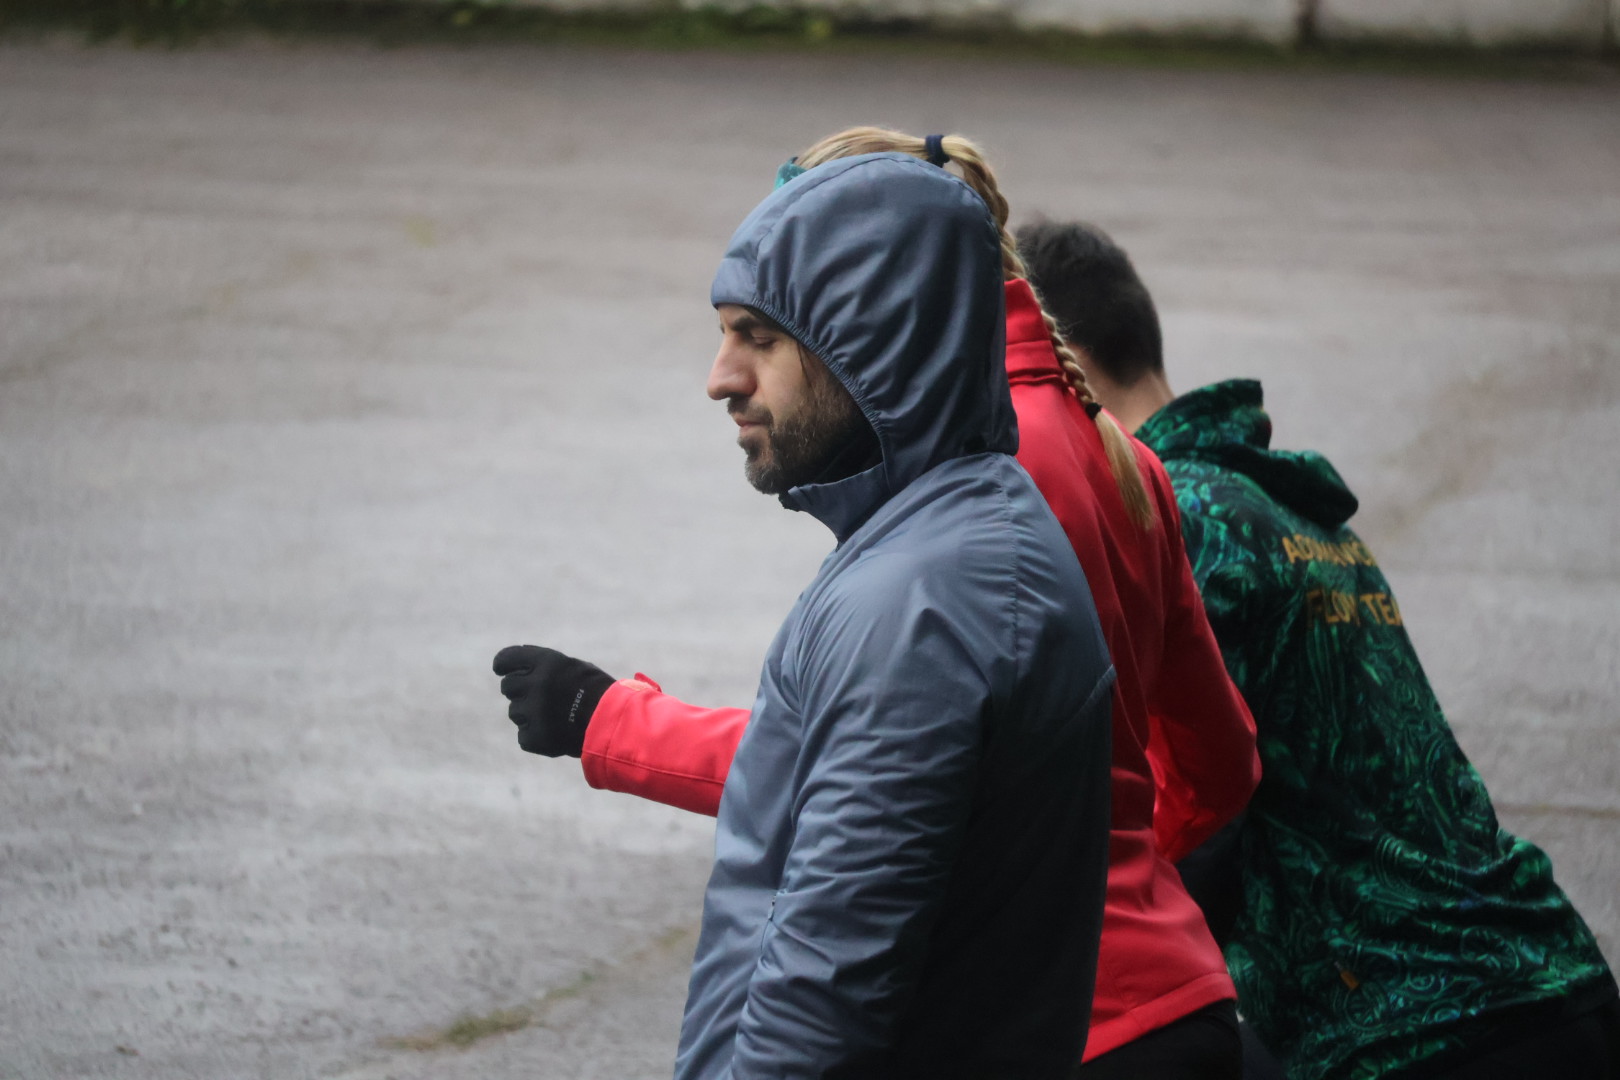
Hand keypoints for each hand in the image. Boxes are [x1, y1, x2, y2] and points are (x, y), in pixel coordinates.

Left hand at [491, 645, 613, 757]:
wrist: (616, 725)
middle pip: (508, 686)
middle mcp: (536, 684)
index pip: (506, 659)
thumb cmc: (598, 693)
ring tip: (557, 716)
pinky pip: (524, 736)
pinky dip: (537, 736)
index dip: (503, 665)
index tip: (502, 670)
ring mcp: (533, 712)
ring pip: (515, 712)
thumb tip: (514, 669)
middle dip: (521, 692)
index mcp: (546, 662)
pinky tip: (556, 733)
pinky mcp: (535, 738)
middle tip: (544, 698)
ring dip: (530, 714)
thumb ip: (544, 667)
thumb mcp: (574, 668)